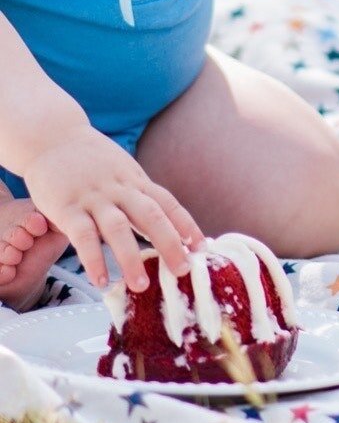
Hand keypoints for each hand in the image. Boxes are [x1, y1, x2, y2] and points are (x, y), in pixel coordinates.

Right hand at [22, 128, 203, 291]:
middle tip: (182, 271)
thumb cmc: (89, 160)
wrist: (52, 136)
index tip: (201, 246)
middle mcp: (120, 188)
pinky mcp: (67, 207)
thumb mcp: (120, 171)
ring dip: (131, 258)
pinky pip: (82, 235)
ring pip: (118, 228)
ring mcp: (93, 197)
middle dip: (169, 243)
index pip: (168, 203)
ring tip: (141, 286)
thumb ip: (136, 195)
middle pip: (151, 215)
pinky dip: (93, 259)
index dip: (186, 224)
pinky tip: (101, 281)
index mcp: (135, 180)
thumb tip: (161, 224)